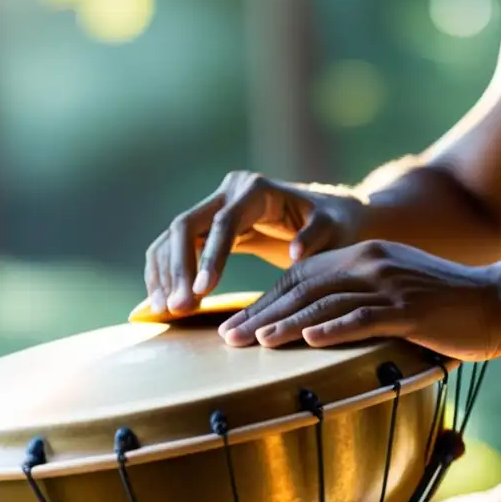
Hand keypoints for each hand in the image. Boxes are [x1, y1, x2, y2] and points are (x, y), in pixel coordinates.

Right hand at [145, 171, 366, 314]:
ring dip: (164, 273)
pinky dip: (165, 273)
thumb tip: (293, 254)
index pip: (223, 223)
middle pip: (186, 225)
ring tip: (165, 311)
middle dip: (178, 268)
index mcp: (257, 190)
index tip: (203, 292)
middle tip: (178, 308)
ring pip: (173, 236)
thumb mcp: (336, 230)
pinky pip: (175, 247)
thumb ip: (318, 238)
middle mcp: (229, 191)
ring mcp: (215, 206)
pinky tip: (161, 302)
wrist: (335, 216)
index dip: (210, 257)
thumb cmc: (338, 225)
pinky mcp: (208, 226)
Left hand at [217, 240, 500, 361]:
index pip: (301, 277)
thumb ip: (358, 300)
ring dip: (286, 324)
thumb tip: (316, 327)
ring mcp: (390, 285)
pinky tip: (307, 342)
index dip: (266, 301)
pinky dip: (333, 330)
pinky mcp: (410, 310)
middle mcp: (370, 263)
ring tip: (254, 342)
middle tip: (229, 337)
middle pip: (303, 289)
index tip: (237, 324)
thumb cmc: (446, 304)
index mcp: (362, 256)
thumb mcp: (395, 290)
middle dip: (263, 314)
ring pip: (326, 303)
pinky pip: (364, 318)